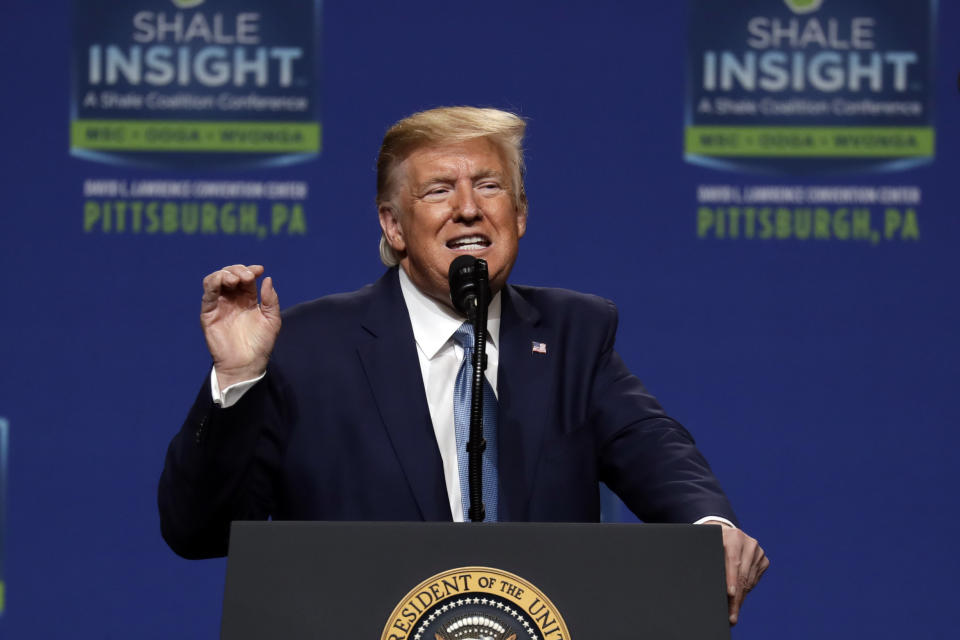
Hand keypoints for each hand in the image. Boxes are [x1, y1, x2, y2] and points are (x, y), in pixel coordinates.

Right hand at [200, 264, 280, 388]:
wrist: (247, 364)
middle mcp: (232, 299)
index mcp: (247, 299)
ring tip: (236, 279)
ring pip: (216, 280)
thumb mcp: (272, 320)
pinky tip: (224, 281)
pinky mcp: (208, 313)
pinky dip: (213, 283)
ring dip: (225, 273)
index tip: (260, 270)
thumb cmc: (261, 344)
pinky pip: (207, 294)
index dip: (251, 270)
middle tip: (248, 277)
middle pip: (230, 274)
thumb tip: (268, 279)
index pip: (246, 277)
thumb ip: (270, 300)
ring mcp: (219, 305)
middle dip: (239, 270)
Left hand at [715, 524, 768, 625]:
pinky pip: (754, 580)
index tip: (730, 594)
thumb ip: (707, 560)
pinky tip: (738, 598)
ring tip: (732, 612)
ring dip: (740, 597)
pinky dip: (745, 590)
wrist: (725, 533)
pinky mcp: (763, 559)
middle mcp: (748, 543)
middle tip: (730, 616)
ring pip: (749, 580)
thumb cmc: (710, 542)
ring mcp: (758, 551)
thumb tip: (704, 582)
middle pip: (742, 575)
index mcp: (732, 536)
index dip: (731, 578)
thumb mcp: (707, 546)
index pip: (732, 561)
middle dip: (736, 598)